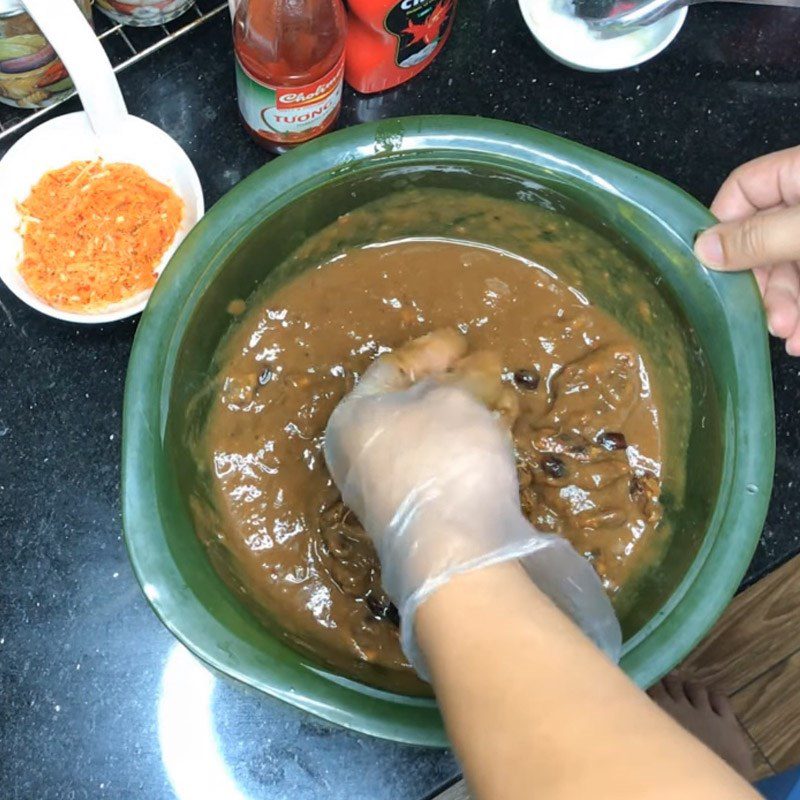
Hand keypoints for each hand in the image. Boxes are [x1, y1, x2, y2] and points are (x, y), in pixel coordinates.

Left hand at [324, 330, 620, 672]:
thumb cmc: (442, 456)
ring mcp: (391, 488)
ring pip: (434, 435)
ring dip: (471, 412)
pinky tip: (500, 435)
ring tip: (504, 399)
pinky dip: (472, 443)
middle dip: (456, 382)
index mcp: (354, 417)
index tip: (463, 341)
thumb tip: (475, 370)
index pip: (390, 368)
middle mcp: (364, 453)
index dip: (429, 349)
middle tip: (490, 368)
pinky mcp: (423, 513)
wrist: (455, 551)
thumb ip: (464, 378)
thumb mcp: (455, 399)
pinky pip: (446, 463)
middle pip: (412, 402)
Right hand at [694, 146, 799, 354]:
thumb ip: (760, 236)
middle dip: (763, 287)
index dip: (723, 228)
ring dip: (784, 309)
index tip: (711, 267)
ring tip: (789, 335)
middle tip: (768, 319)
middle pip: (765, 243)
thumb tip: (704, 247)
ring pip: (788, 273)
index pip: (744, 190)